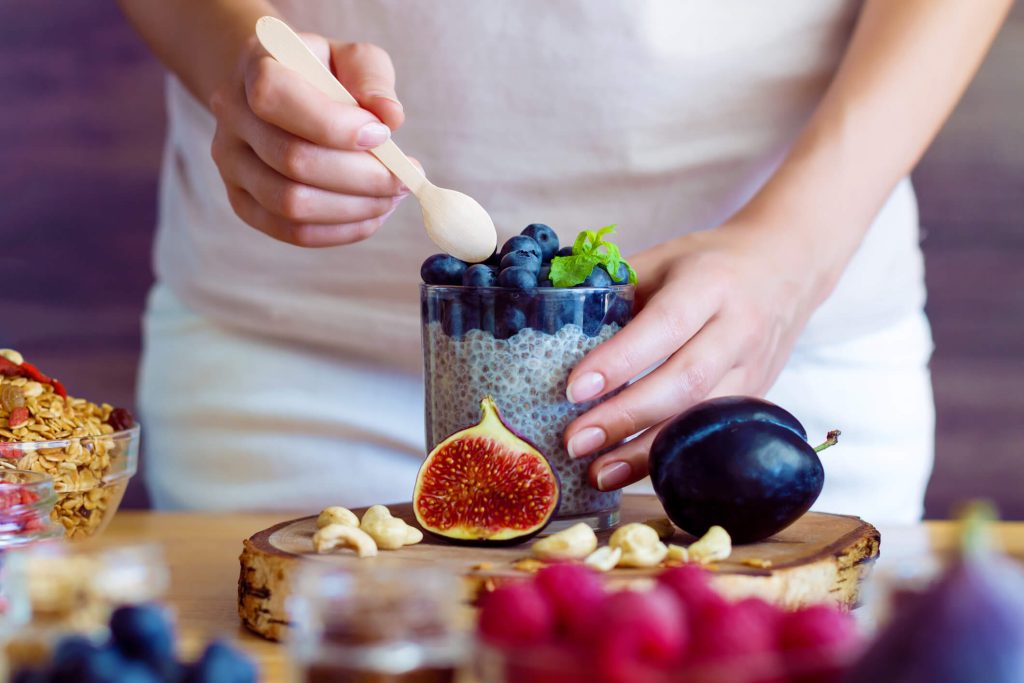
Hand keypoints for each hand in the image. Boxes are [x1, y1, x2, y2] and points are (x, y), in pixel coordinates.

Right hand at [209, 34, 409, 246]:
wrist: (278, 91)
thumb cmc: (322, 73)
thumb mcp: (351, 58)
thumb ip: (371, 79)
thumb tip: (390, 117)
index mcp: (255, 67)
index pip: (276, 97)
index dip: (334, 124)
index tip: (383, 134)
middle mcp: (232, 117)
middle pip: (293, 161)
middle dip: (362, 176)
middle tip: (404, 178)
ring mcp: (231, 165)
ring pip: (292, 205)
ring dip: (355, 208)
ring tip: (392, 196)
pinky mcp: (244, 203)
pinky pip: (293, 232)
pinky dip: (342, 230)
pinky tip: (372, 214)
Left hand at [562, 221, 829, 490]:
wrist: (788, 268)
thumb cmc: (710, 264)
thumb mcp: (664, 259)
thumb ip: (616, 290)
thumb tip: (550, 324)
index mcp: (709, 285)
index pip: (663, 326)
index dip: (618, 361)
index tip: (572, 390)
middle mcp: (738, 329)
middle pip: (684, 381)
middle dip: (626, 416)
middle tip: (575, 441)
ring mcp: (754, 368)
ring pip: (702, 418)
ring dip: (647, 452)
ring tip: (598, 473)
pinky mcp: (758, 399)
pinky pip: (713, 435)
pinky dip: (672, 457)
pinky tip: (633, 473)